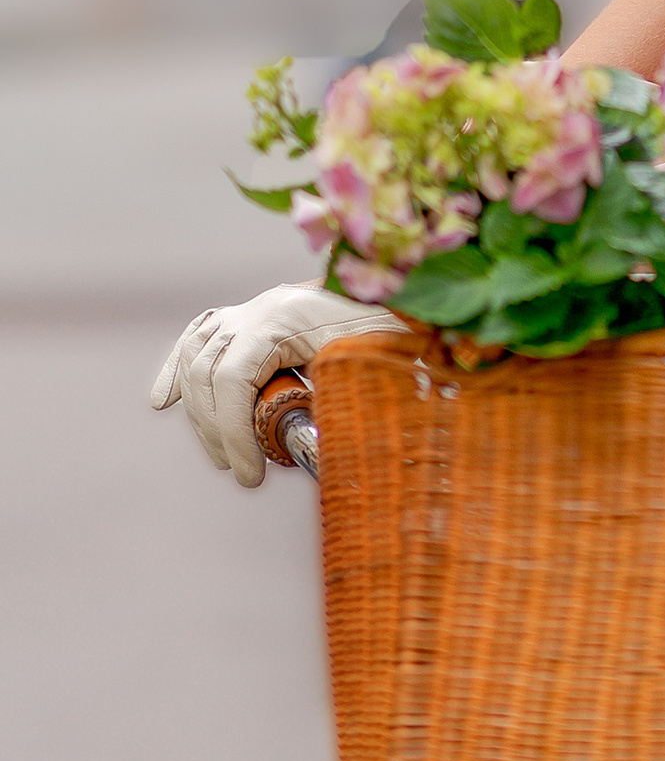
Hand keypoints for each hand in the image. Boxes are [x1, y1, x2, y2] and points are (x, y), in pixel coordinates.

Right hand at [150, 283, 399, 487]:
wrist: (403, 286)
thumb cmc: (395, 323)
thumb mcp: (381, 356)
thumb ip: (358, 395)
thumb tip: (337, 453)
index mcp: (289, 315)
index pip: (234, 376)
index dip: (232, 431)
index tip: (249, 473)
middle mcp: (263, 306)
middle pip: (210, 371)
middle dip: (217, 430)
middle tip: (242, 469)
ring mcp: (253, 307)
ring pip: (198, 356)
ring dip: (199, 409)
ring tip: (221, 451)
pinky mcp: (252, 314)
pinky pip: (200, 336)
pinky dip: (179, 367)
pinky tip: (165, 400)